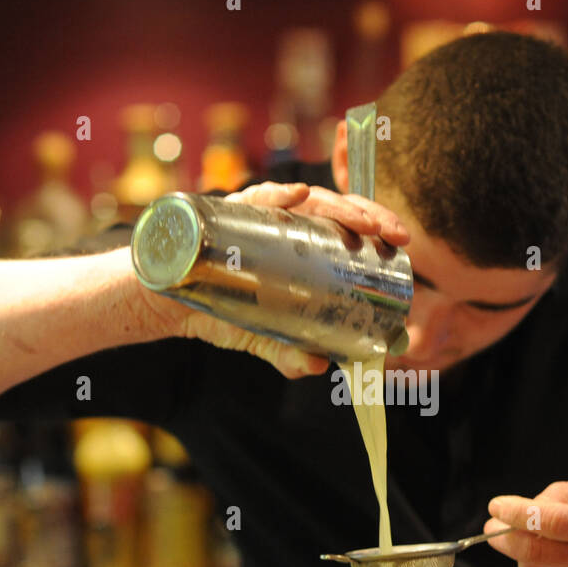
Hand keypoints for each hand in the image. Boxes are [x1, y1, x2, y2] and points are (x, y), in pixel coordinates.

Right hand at [127, 182, 409, 379]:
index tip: (402, 241)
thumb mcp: (260, 336)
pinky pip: (256, 201)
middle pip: (334, 208)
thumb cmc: (218, 307)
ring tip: (360, 218)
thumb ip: (290, 353)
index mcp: (297, 241)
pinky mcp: (226, 213)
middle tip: (393, 232)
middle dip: (368, 215)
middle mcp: (281, 220)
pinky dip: (279, 197)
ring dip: (337, 204)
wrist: (165, 301)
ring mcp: (255, 214)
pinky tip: (299, 197)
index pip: (345, 226)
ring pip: (304, 198)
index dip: (376, 227)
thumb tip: (324, 369)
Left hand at [483, 479, 567, 566]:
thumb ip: (563, 494)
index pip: (555, 520)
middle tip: (493, 526)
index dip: (519, 513)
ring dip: (519, 555)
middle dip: (505, 536)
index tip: (497, 506)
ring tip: (530, 544)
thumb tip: (524, 509)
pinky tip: (542, 566)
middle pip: (537, 550)